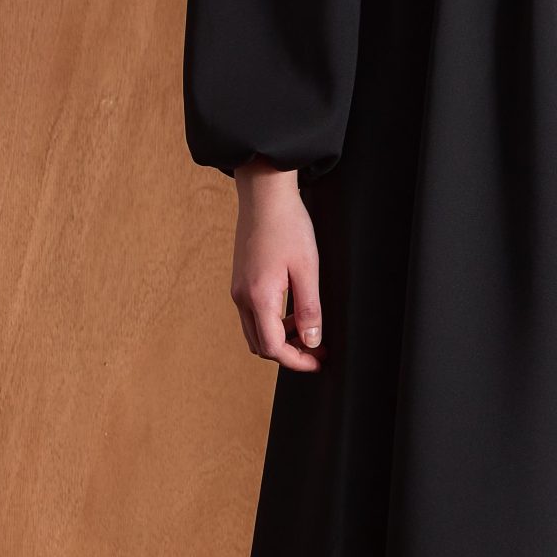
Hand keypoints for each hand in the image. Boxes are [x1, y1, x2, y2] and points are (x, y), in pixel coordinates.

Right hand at [230, 158, 324, 370]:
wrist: (264, 195)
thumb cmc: (287, 225)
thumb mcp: (307, 269)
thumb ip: (309, 309)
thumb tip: (311, 341)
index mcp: (258, 298)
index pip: (273, 348)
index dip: (297, 361)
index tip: (318, 361)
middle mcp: (242, 297)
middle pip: (260, 345)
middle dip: (289, 353)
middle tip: (316, 350)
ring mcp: (238, 288)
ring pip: (256, 330)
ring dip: (280, 337)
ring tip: (308, 328)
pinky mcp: (241, 279)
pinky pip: (253, 313)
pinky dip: (272, 321)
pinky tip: (293, 310)